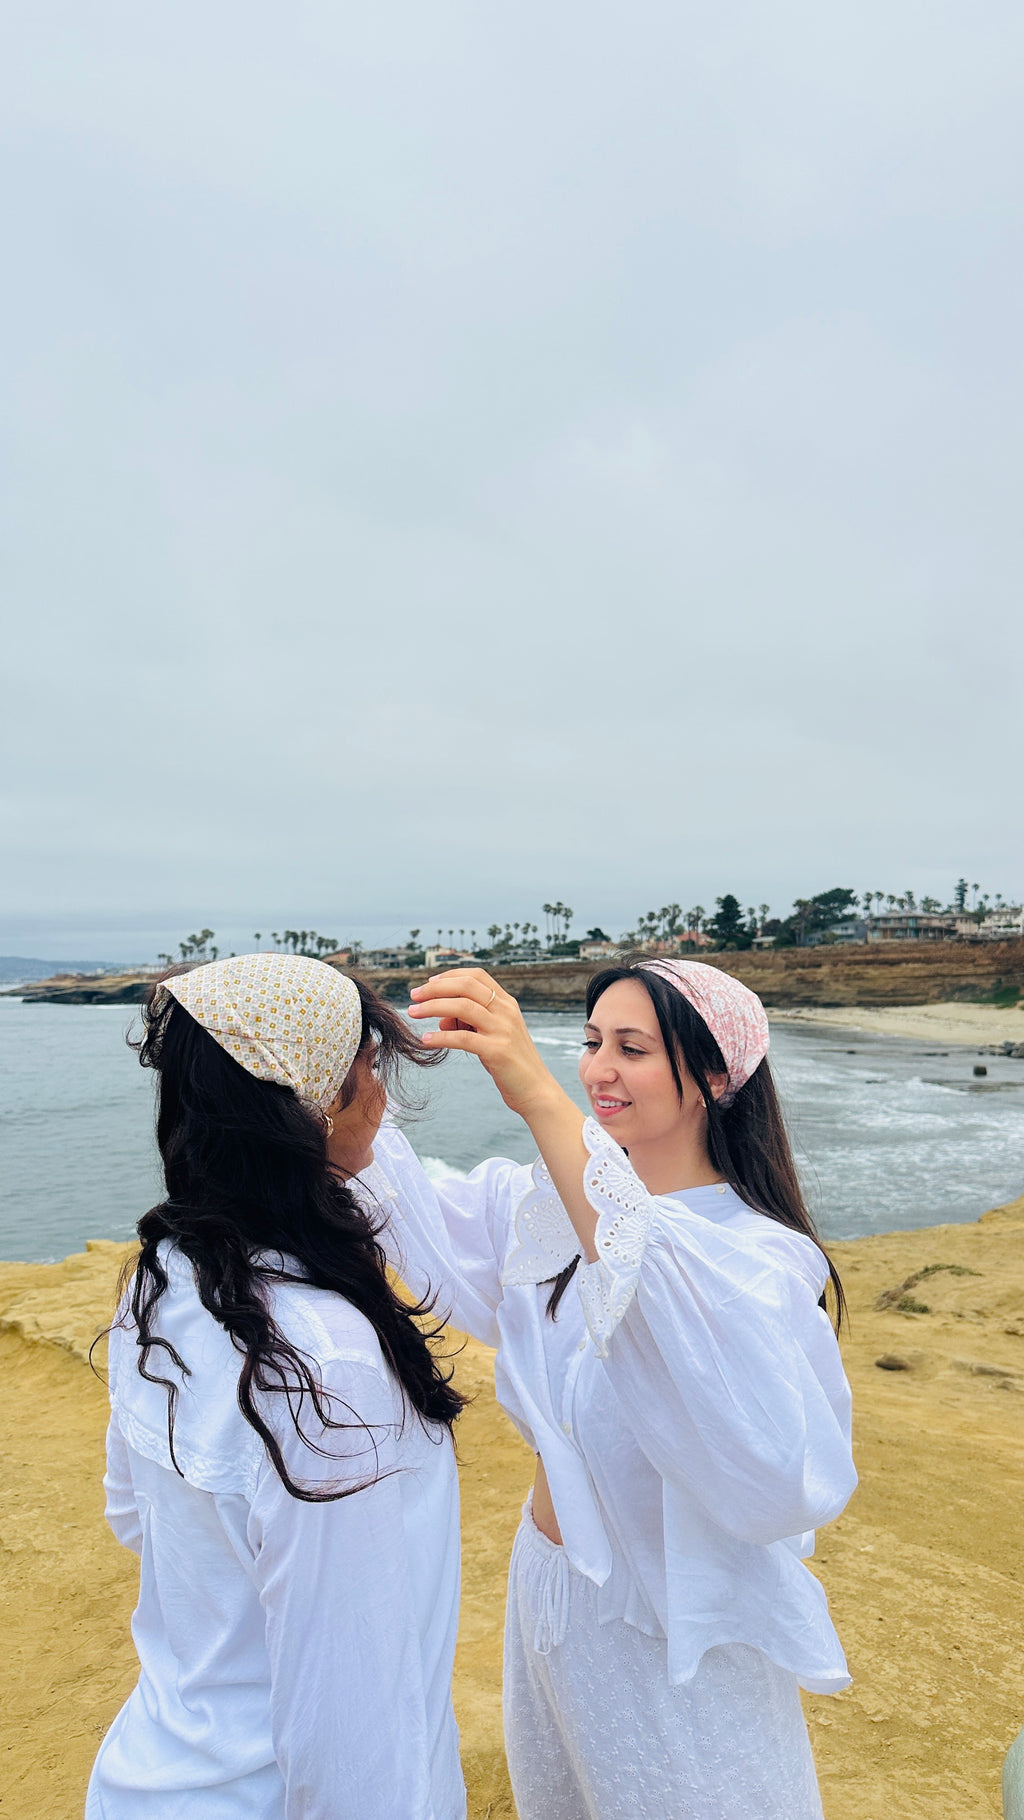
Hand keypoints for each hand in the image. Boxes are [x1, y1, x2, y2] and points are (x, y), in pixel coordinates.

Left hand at [407, 969, 556, 1118]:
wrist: (536, 1090)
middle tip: (414, 995)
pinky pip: (462, 1038)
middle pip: (466, 986)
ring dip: (432, 1006)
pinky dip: (440, 1037)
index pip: (477, 976)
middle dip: (435, 988)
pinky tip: (426, 1040)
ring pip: (462, 1007)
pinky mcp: (497, 1051)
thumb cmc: (510, 1062)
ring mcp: (503, 1030)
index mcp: (506, 1003)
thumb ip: (470, 1023)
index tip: (429, 983)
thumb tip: (441, 1019)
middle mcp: (506, 1012)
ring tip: (413, 1012)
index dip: (450, 975)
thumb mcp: (492, 1036)